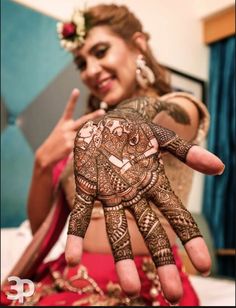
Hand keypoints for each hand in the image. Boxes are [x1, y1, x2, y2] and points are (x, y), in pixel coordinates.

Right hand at [36, 89, 104, 167]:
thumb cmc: (56, 143)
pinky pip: (82, 145)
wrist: (45, 155)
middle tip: (102, 111)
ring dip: (92, 136)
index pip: (69, 109)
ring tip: (97, 136)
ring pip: (85, 135)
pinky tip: (88, 149)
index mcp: (64, 123)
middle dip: (93, 116)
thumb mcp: (62, 132)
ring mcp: (68, 137)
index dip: (72, 99)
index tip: (76, 90)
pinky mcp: (70, 146)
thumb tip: (91, 130)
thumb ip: (74, 130)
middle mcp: (66, 128)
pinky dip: (87, 147)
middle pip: (82, 121)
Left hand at [65, 97, 223, 303]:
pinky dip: (75, 236)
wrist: (108, 121)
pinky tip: (71, 260)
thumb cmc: (137, 131)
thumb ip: (187, 152)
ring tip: (129, 289)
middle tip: (172, 296)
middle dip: (161, 262)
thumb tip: (219, 167)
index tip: (204, 266)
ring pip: (116, 229)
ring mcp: (108, 194)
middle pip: (150, 231)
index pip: (177, 215)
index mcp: (154, 185)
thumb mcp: (162, 138)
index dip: (191, 239)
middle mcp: (133, 196)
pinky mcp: (86, 187)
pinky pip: (79, 213)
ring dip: (121, 258)